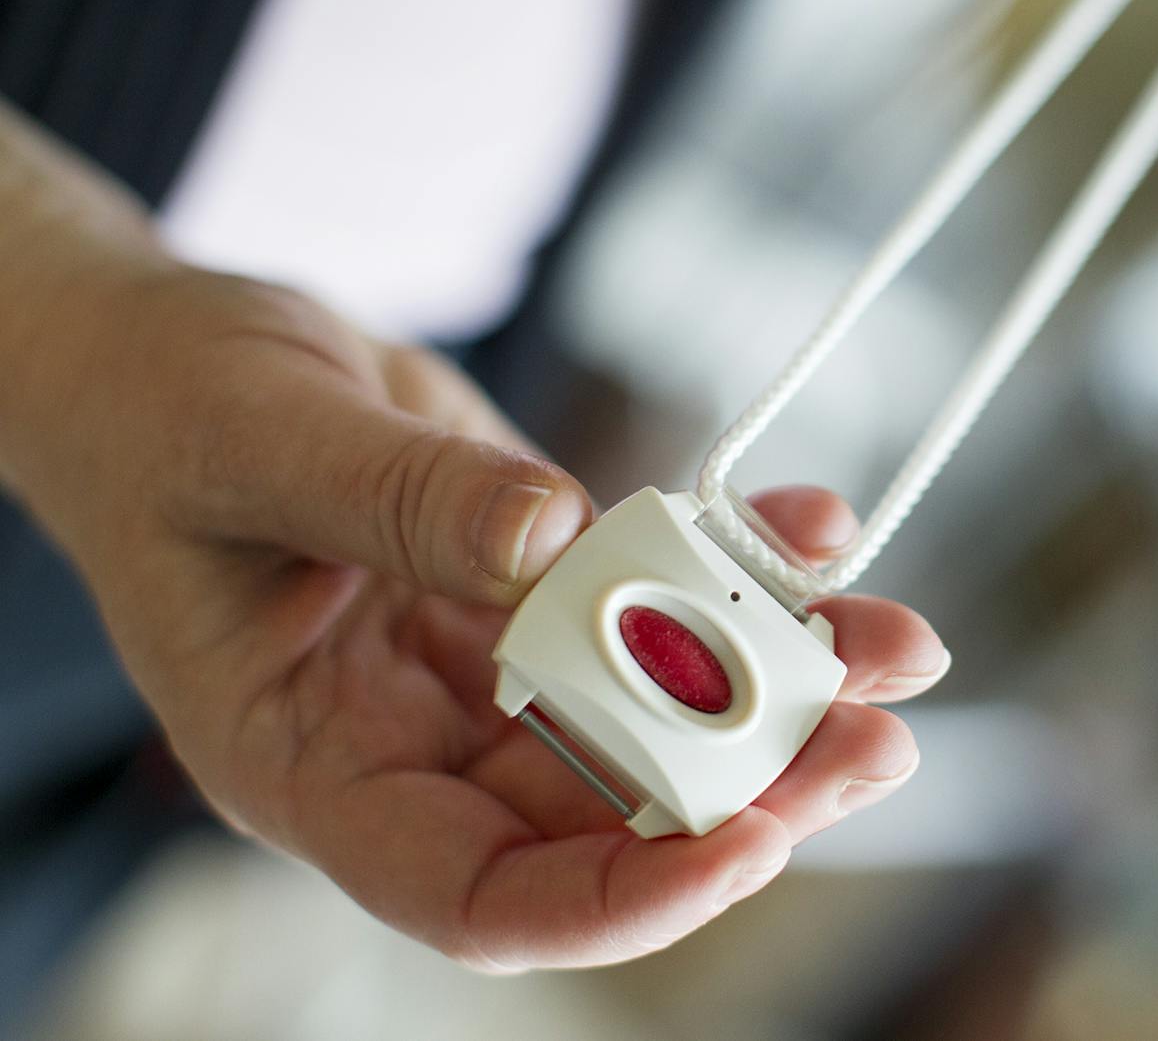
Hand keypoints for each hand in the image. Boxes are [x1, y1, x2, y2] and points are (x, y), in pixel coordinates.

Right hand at [16, 266, 948, 970]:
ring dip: (778, 680)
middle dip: (751, 781)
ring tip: (895, 641)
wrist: (170, 355)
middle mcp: (415, 739)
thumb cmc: (164, 413)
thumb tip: (550, 542)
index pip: (477, 897)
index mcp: (315, 764)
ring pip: (650, 714)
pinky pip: (649, 599)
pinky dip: (736, 573)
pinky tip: (813, 533)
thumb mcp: (254, 439)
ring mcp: (484, 663)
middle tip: (878, 729)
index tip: (752, 842)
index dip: (622, 900)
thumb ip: (395, 499)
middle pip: (602, 814)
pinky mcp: (532, 580)